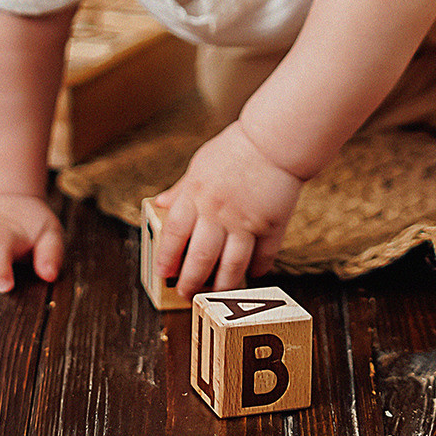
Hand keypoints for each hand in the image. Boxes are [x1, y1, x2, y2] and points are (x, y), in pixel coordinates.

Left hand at [153, 121, 305, 298]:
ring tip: (217, 295)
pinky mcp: (272, 225)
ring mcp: (246, 221)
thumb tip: (160, 203)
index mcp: (196, 194)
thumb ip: (181, 188)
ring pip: (231, 266)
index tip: (163, 273)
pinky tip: (252, 275)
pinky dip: (257, 269)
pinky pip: (263, 257)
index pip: (174, 234)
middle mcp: (218, 211)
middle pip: (200, 257)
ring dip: (222, 286)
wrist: (275, 140)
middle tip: (186, 293)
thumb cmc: (237, 148)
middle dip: (190, 281)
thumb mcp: (201, 163)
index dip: (166, 257)